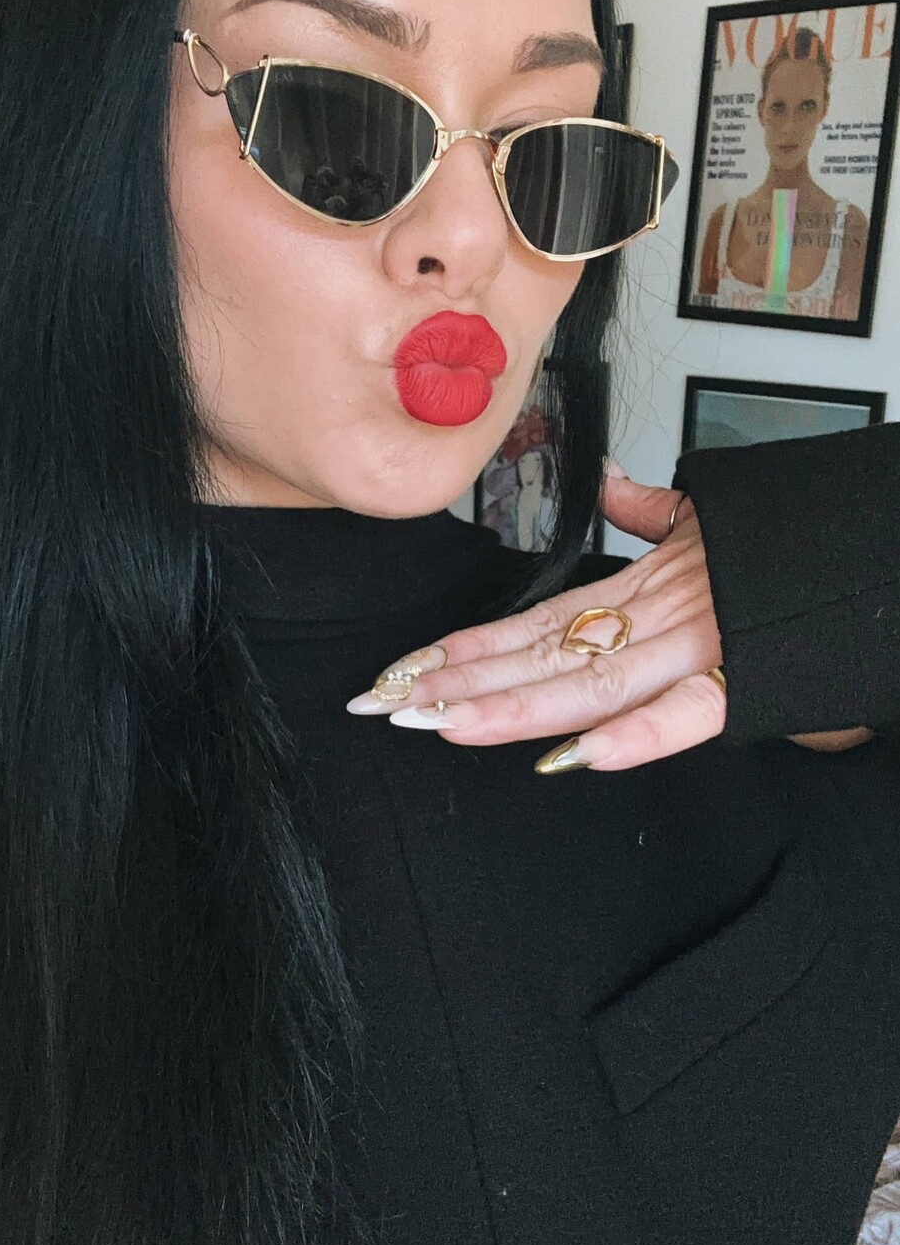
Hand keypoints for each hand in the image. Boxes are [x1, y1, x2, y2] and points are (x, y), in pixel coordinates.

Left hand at [346, 466, 871, 770]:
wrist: (872, 544)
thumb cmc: (792, 541)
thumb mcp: (712, 518)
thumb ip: (654, 511)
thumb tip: (616, 488)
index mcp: (647, 589)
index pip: (537, 623)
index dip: (471, 648)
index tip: (409, 668)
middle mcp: (660, 617)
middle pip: (545, 657)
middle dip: (464, 685)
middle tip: (392, 705)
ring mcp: (699, 646)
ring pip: (591, 681)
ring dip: (514, 707)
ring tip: (446, 721)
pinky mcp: (748, 676)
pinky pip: (688, 714)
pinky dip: (636, 736)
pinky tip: (577, 756)